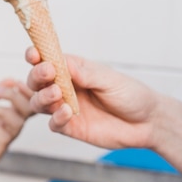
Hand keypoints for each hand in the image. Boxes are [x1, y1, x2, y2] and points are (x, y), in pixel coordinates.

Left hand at [0, 78, 33, 177]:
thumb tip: (11, 79)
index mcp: (4, 118)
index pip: (26, 105)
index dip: (26, 93)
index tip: (16, 83)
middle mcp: (7, 130)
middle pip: (26, 114)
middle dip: (16, 99)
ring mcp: (1, 143)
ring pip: (17, 126)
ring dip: (3, 112)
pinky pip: (3, 139)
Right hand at [25, 46, 159, 148]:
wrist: (148, 123)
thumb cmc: (131, 95)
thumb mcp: (110, 79)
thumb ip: (85, 73)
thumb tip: (62, 62)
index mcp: (72, 70)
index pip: (47, 59)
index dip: (36, 56)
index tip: (34, 54)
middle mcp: (65, 87)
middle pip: (36, 81)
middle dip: (37, 76)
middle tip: (49, 74)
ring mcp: (65, 107)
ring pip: (38, 101)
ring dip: (42, 96)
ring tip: (57, 94)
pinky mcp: (70, 127)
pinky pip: (53, 124)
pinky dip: (55, 118)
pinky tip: (66, 113)